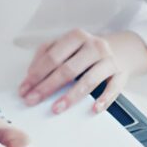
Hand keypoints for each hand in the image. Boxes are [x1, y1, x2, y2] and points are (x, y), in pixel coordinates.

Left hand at [18, 29, 146, 113]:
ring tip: (56, 108)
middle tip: (33, 100)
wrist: (121, 49)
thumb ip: (46, 55)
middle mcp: (93, 46)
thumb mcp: (66, 46)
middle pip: (67, 69)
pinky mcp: (121, 74)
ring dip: (71, 96)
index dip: (36, 74)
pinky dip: (104, 99)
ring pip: (88, 80)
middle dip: (47, 87)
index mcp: (76, 37)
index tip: (24, 89)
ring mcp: (108, 60)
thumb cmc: (85, 51)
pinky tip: (94, 108)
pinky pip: (113, 88)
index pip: (52, 57)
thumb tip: (30, 75)